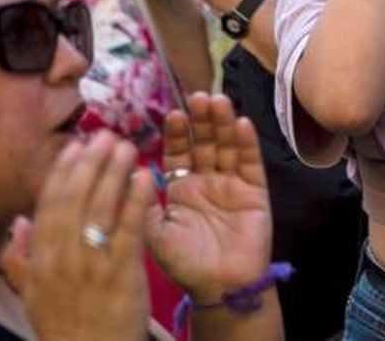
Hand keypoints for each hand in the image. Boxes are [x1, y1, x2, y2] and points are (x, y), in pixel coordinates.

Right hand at [3, 131, 154, 340]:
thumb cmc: (64, 328)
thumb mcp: (30, 296)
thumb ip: (20, 258)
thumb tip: (19, 220)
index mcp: (40, 261)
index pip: (50, 205)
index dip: (62, 172)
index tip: (76, 146)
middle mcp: (62, 258)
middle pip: (75, 198)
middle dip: (90, 162)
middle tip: (106, 135)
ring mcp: (92, 265)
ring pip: (100, 207)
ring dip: (114, 172)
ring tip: (127, 146)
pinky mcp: (122, 275)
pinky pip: (130, 230)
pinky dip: (137, 200)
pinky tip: (146, 176)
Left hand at [147, 93, 272, 301]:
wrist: (221, 286)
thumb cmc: (186, 263)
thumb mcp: (155, 235)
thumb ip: (142, 206)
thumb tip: (129, 174)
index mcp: (182, 188)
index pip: (179, 151)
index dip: (177, 133)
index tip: (172, 114)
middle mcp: (207, 180)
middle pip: (205, 142)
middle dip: (201, 120)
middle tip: (198, 97)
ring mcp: (232, 183)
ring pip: (227, 146)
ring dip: (223, 123)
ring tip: (218, 101)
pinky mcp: (255, 191)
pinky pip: (251, 163)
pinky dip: (247, 143)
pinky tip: (242, 124)